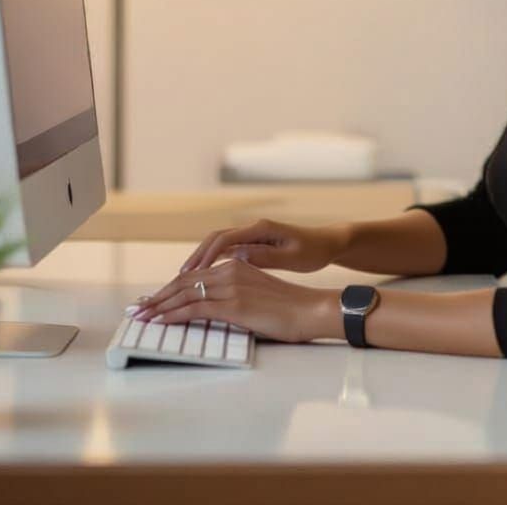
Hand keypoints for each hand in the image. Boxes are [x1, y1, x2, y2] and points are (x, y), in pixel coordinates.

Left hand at [132, 257, 338, 341]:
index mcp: (236, 265)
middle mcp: (231, 270)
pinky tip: (160, 322)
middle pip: (184, 281)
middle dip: (157, 296)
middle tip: (137, 308)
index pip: (195, 275)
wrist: (310, 310)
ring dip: (159, 307)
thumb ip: (235, 294)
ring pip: (185, 294)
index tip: (153, 299)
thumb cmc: (289, 307)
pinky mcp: (233, 304)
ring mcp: (231, 286)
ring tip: (141, 317)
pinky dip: (172, 315)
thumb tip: (215, 307)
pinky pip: (195, 308)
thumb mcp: (258, 293)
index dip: (170, 288)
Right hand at [178, 217, 349, 273]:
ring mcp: (253, 234)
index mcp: (261, 228)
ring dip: (202, 258)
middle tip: (179, 278)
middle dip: (196, 257)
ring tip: (185, 279)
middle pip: (215, 238)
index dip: (205, 256)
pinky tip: (205, 276)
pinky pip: (228, 249)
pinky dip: (213, 260)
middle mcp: (254, 228)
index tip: (192, 274)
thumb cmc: (313, 251)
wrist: (327, 243)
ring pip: (219, 243)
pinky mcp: (254, 242)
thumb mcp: (291, 257)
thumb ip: (264, 256)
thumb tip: (235, 257)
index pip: (224, 239)